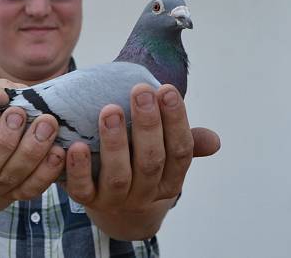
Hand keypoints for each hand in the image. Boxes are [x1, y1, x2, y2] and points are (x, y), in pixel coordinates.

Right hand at [0, 79, 64, 204]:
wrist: (1, 150)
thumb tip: (1, 96)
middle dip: (3, 141)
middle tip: (19, 114)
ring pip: (9, 177)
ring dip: (31, 151)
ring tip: (46, 124)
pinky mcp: (17, 193)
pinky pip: (32, 188)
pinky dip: (47, 170)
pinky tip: (58, 150)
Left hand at [64, 83, 219, 239]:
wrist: (110, 200)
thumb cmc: (138, 160)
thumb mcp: (162, 151)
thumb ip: (182, 139)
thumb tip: (214, 141)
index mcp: (170, 179)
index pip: (180, 151)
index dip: (176, 121)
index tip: (166, 90)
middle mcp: (146, 193)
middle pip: (151, 160)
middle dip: (147, 124)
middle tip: (140, 90)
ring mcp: (116, 200)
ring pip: (119, 175)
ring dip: (115, 142)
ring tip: (110, 110)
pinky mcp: (87, 200)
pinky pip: (82, 188)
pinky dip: (80, 167)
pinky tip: (76, 145)